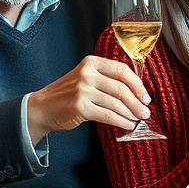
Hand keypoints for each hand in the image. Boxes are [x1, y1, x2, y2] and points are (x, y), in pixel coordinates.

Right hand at [27, 55, 150, 137]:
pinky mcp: (80, 106)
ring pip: (116, 103)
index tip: (145, 96)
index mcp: (91, 62)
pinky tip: (127, 125)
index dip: (138, 84)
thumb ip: (107, 79)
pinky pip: (108, 115)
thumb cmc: (68, 94)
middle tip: (145, 112)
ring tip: (137, 120)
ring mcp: (83, 90)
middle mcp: (87, 73)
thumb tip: (136, 92)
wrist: (43, 107)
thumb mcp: (86, 78)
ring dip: (130, 114)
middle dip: (137, 102)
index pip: (122, 70)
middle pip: (121, 88)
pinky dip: (121, 121)